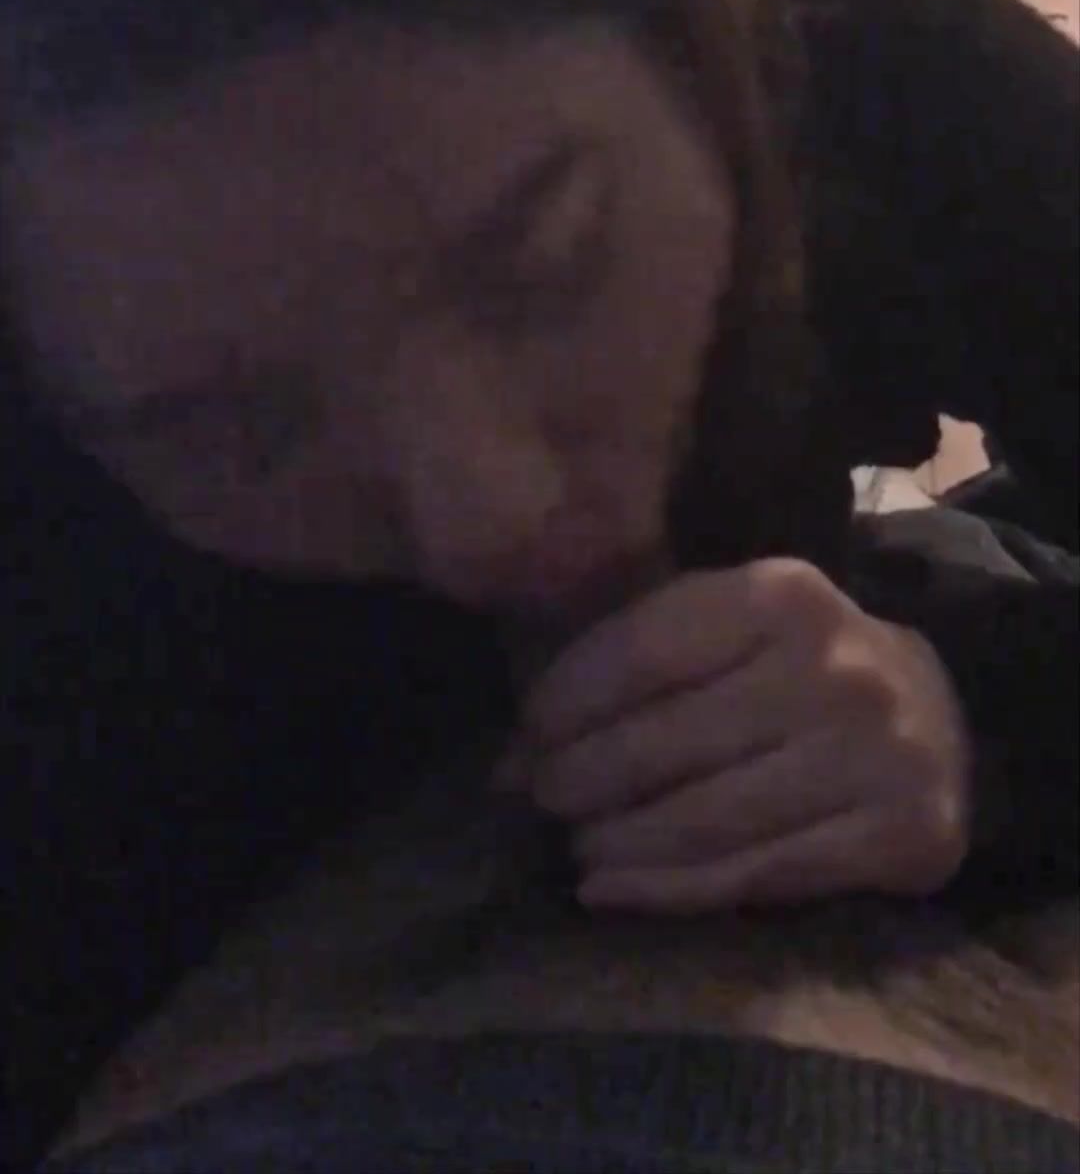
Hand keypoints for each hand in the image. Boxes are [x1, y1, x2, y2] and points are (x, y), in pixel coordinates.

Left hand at [498, 559, 972, 911]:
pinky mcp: (898, 835)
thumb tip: (510, 753)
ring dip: (617, 844)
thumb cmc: (799, 671)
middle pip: (665, 742)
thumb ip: (633, 666)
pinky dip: (668, 892)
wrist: (945, 721)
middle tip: (538, 799)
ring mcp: (872, 755)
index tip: (522, 738)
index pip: (642, 651)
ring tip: (575, 849)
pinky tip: (611, 891)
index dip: (565, 702)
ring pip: (703, 820)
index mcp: (780, 595)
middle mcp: (833, 667)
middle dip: (580, 778)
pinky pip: (753, 876)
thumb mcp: (731, 628)